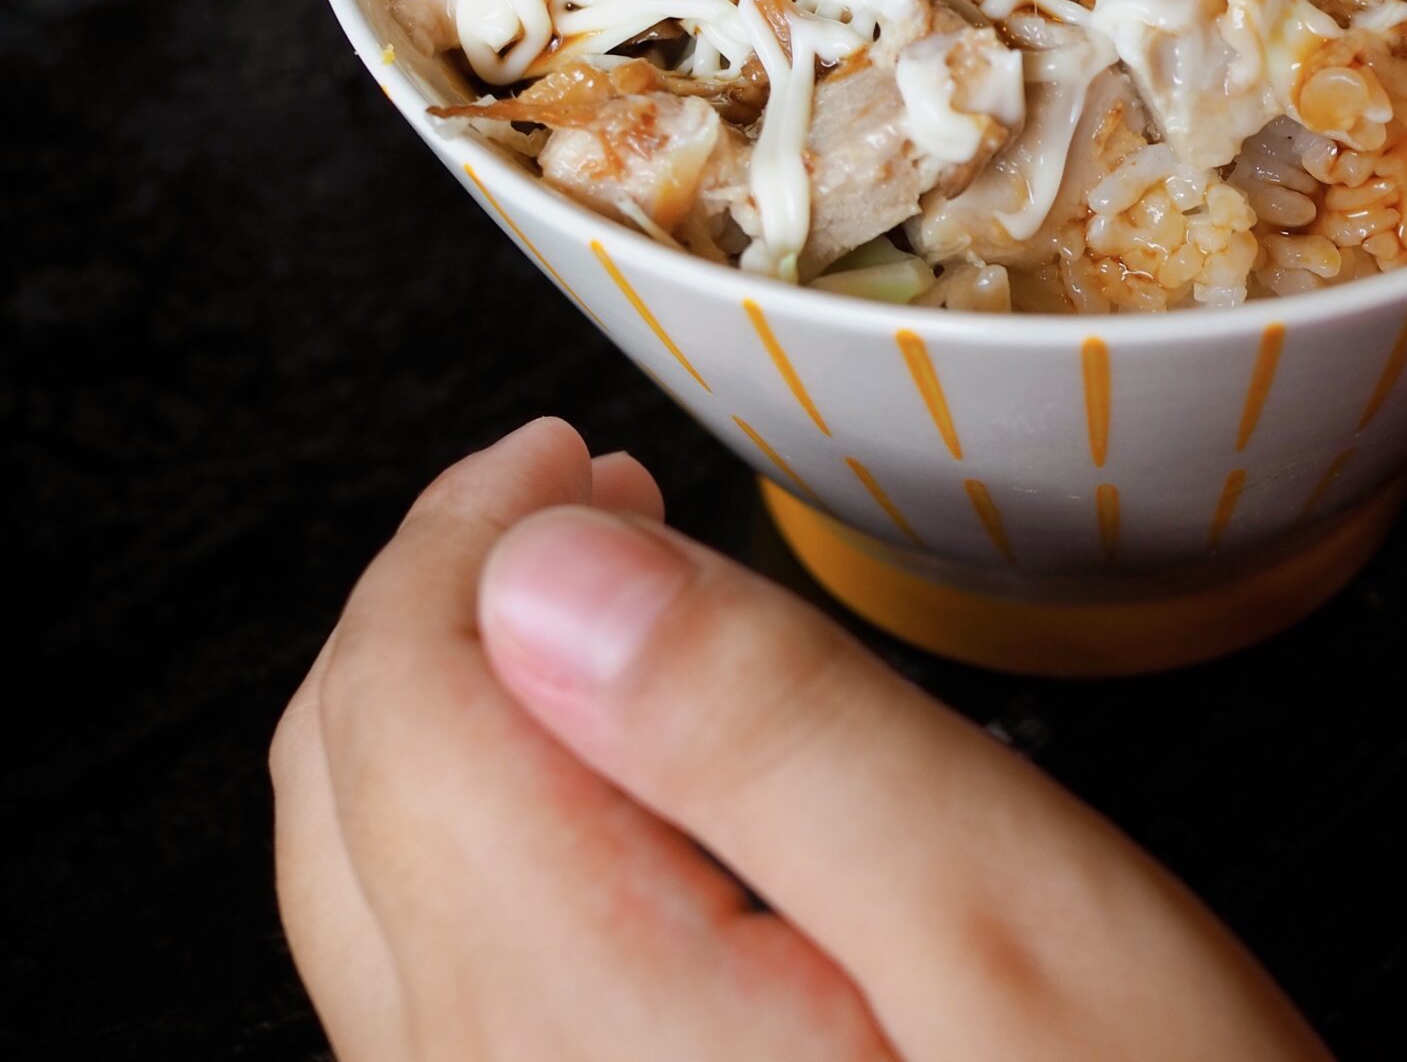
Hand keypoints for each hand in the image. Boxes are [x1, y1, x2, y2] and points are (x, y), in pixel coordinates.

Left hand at [271, 418, 1326, 1059]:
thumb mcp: (1005, 920)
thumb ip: (764, 734)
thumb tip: (551, 572)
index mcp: (580, 1024)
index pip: (401, 714)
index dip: (466, 539)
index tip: (569, 457)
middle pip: (345, 803)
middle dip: (442, 610)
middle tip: (574, 504)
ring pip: (376, 899)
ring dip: (460, 718)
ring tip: (603, 619)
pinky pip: (448, 997)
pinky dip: (497, 840)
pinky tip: (618, 799)